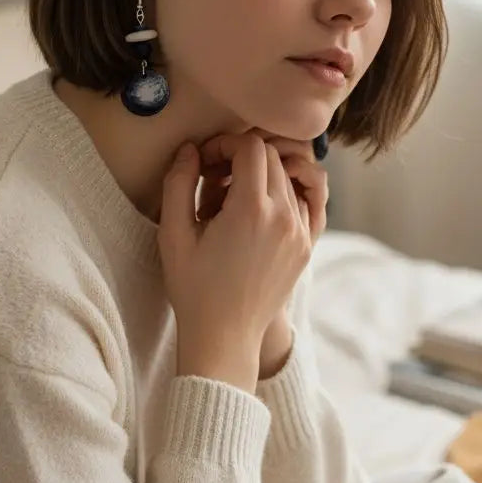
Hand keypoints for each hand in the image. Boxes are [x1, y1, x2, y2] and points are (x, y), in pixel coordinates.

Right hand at [196, 129, 328, 377]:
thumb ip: (179, 183)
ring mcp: (301, 232)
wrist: (225, 337)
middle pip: (271, 157)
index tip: (205, 163)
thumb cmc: (194, 289)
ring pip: (287, 178)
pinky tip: (255, 215)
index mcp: (251, 209)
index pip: (251, 146)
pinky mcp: (307, 247)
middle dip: (241, 158)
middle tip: (213, 182)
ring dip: (260, 179)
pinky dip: (282, 197)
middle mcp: (284, 216)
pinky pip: (304, 203)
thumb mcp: (174, 235)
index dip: (224, 145)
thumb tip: (190, 149)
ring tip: (231, 204)